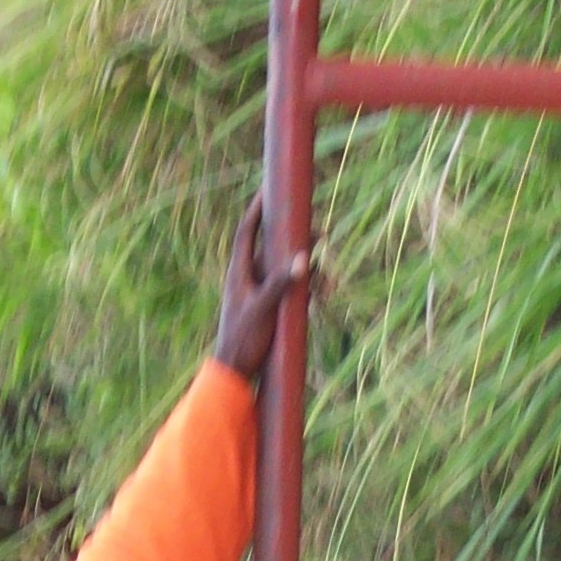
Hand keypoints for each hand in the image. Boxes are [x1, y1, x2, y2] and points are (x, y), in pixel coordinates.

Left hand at [209, 193, 307, 381]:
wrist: (235, 372)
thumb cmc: (243, 340)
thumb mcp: (263, 310)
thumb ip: (282, 284)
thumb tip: (304, 258)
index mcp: (239, 273)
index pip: (246, 232)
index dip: (257, 209)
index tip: (268, 188)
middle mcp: (248, 278)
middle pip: (270, 245)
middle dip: (292, 233)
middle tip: (314, 224)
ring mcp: (259, 293)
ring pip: (284, 266)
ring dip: (304, 259)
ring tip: (325, 250)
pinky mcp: (269, 308)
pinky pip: (290, 288)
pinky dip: (306, 284)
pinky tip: (323, 285)